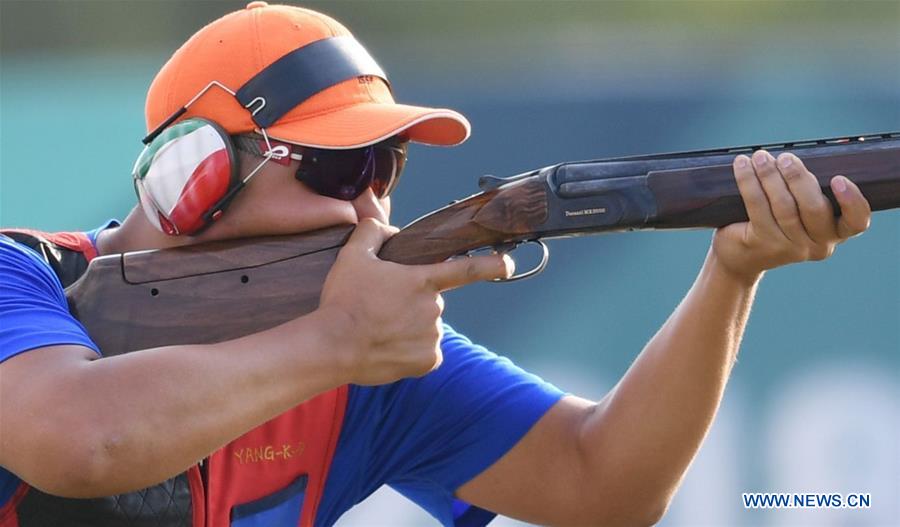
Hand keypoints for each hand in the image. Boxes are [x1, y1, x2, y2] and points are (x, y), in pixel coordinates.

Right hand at [317, 218, 512, 385]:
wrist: (333, 346)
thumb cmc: (344, 301)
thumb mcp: (353, 256)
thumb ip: (372, 233)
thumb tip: (384, 227)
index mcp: (423, 280)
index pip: (466, 268)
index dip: (490, 265)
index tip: (507, 263)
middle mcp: (435, 308)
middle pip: (431, 301)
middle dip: (412, 303)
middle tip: (381, 309)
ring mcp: (433, 336)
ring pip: (427, 327)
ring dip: (409, 327)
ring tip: (379, 330)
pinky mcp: (427, 361)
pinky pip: (424, 352)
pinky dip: (410, 351)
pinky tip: (388, 348)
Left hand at [712, 150, 870, 283]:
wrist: (741, 256)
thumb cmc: (776, 224)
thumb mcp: (801, 213)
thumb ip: (809, 191)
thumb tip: (798, 156)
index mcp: (834, 234)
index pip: (856, 223)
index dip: (852, 201)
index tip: (838, 179)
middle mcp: (816, 245)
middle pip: (814, 208)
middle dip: (798, 178)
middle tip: (785, 158)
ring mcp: (789, 247)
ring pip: (783, 205)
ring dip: (770, 175)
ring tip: (761, 157)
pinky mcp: (762, 242)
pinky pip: (757, 205)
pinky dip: (748, 181)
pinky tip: (742, 165)